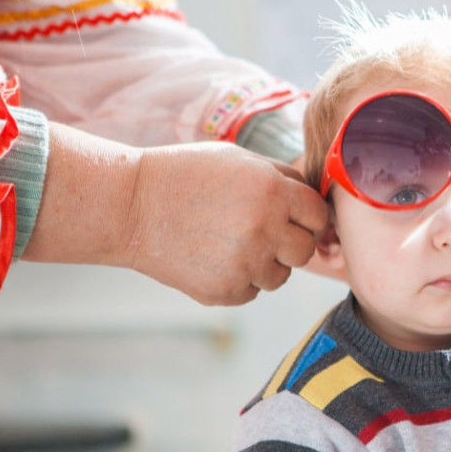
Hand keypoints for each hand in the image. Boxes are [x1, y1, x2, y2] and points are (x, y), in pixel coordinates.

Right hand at [23, 124, 328, 304]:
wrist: (132, 206)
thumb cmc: (187, 175)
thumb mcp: (239, 160)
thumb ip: (282, 178)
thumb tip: (316, 198)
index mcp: (273, 192)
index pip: (318, 215)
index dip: (308, 216)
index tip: (294, 217)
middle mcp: (265, 229)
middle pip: (305, 250)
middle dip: (290, 242)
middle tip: (263, 232)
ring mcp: (245, 264)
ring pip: (280, 276)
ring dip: (265, 263)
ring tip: (231, 242)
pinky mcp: (225, 290)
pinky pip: (252, 291)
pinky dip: (239, 279)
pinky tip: (213, 257)